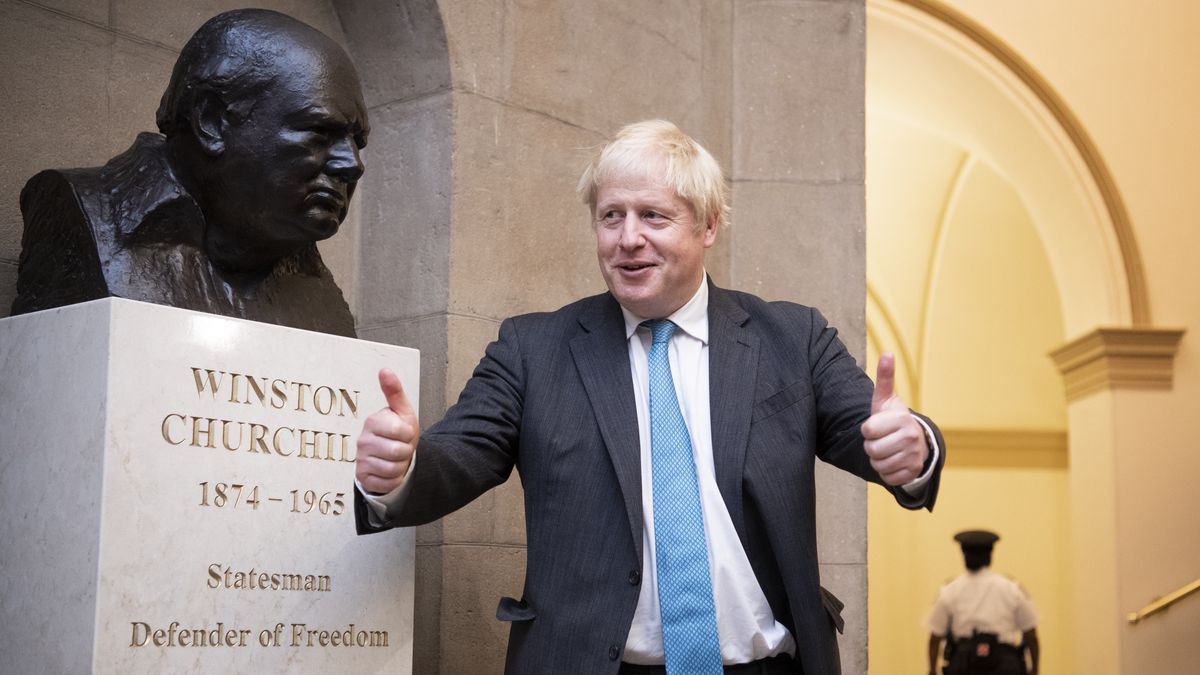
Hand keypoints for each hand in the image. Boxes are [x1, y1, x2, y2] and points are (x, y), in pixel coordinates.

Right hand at [355, 368, 420, 494]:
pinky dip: (394, 479)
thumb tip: (385, 370)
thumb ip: (394, 391)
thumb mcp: (401, 410)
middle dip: (406, 451)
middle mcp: (362, 441)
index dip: (409, 434)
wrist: (391, 455)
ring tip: (396, 458)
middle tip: (401, 446)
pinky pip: (387, 483)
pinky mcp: (363, 477)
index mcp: (372, 422)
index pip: (401, 431)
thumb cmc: (397, 431)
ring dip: (401, 466)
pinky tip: (390, 470)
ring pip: (393, 469)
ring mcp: (361, 460)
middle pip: (398, 452)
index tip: (404, 433)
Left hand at [860, 353, 928, 484]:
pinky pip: (886, 477)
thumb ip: (885, 377)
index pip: (867, 430)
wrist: (913, 440)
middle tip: (881, 439)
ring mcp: (914, 457)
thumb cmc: (892, 418)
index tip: (877, 426)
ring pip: (877, 465)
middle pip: (871, 449)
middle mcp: (912, 438)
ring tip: (887, 449)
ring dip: (877, 459)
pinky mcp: (913, 473)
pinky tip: (893, 461)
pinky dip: (885, 472)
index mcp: (903, 419)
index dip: (867, 429)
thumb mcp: (885, 399)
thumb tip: (887, 353)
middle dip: (871, 445)